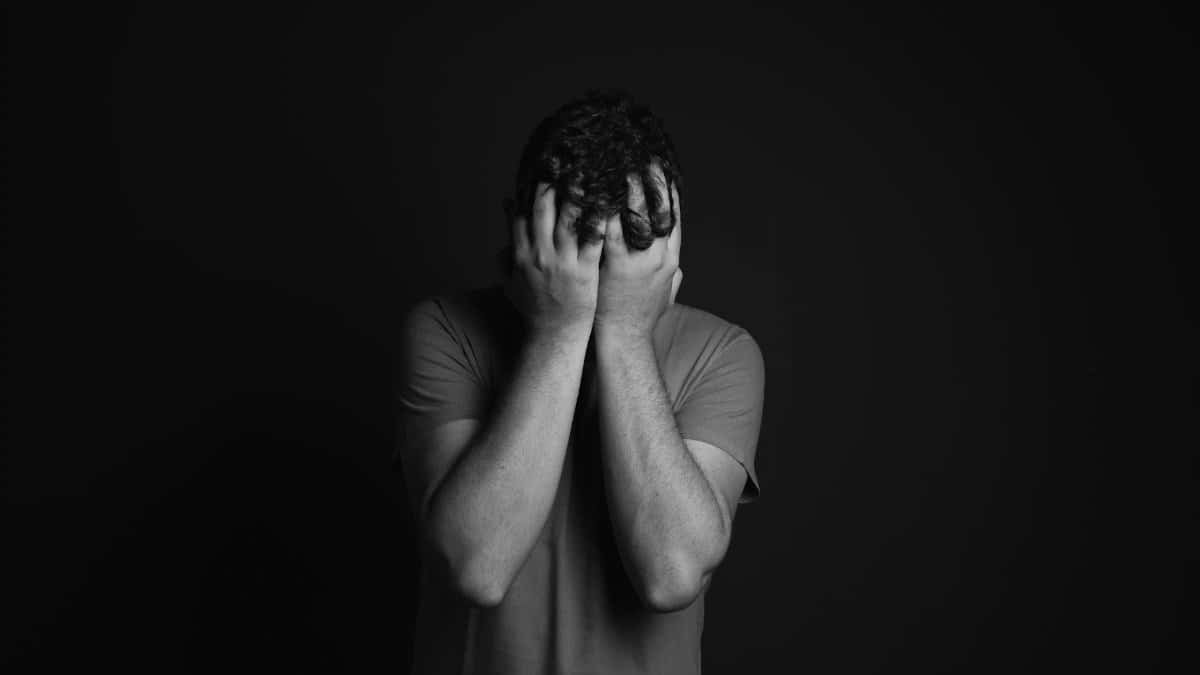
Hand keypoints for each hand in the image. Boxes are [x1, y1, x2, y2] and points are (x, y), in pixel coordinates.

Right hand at [504, 182, 604, 334]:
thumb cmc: (534, 307)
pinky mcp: (584, 272)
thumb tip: (504, 211)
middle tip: (564, 159)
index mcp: (521, 254)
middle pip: (543, 211)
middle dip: (553, 183)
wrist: (554, 336)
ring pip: (568, 221)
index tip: (539, 169)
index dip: (529, 190)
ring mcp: (562, 263)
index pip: (521, 215)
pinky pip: (593, 241)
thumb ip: (505, 245)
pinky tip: (608, 204)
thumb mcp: (510, 278)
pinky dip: (599, 221)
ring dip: (578, 195)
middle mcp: (539, 255)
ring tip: (589, 171)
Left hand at [594, 168, 682, 340]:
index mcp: (671, 259)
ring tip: (616, 165)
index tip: (661, 168)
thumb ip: (671, 276)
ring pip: (637, 214)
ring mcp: (640, 260)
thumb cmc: (640, 318)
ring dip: (626, 188)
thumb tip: (677, 265)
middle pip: (658, 208)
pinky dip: (605, 208)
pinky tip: (595, 192)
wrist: (626, 341)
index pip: (673, 216)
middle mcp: (660, 256)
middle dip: (650, 180)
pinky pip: (611, 228)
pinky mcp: (617, 266)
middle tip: (641, 156)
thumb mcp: (665, 295)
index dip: (667, 190)